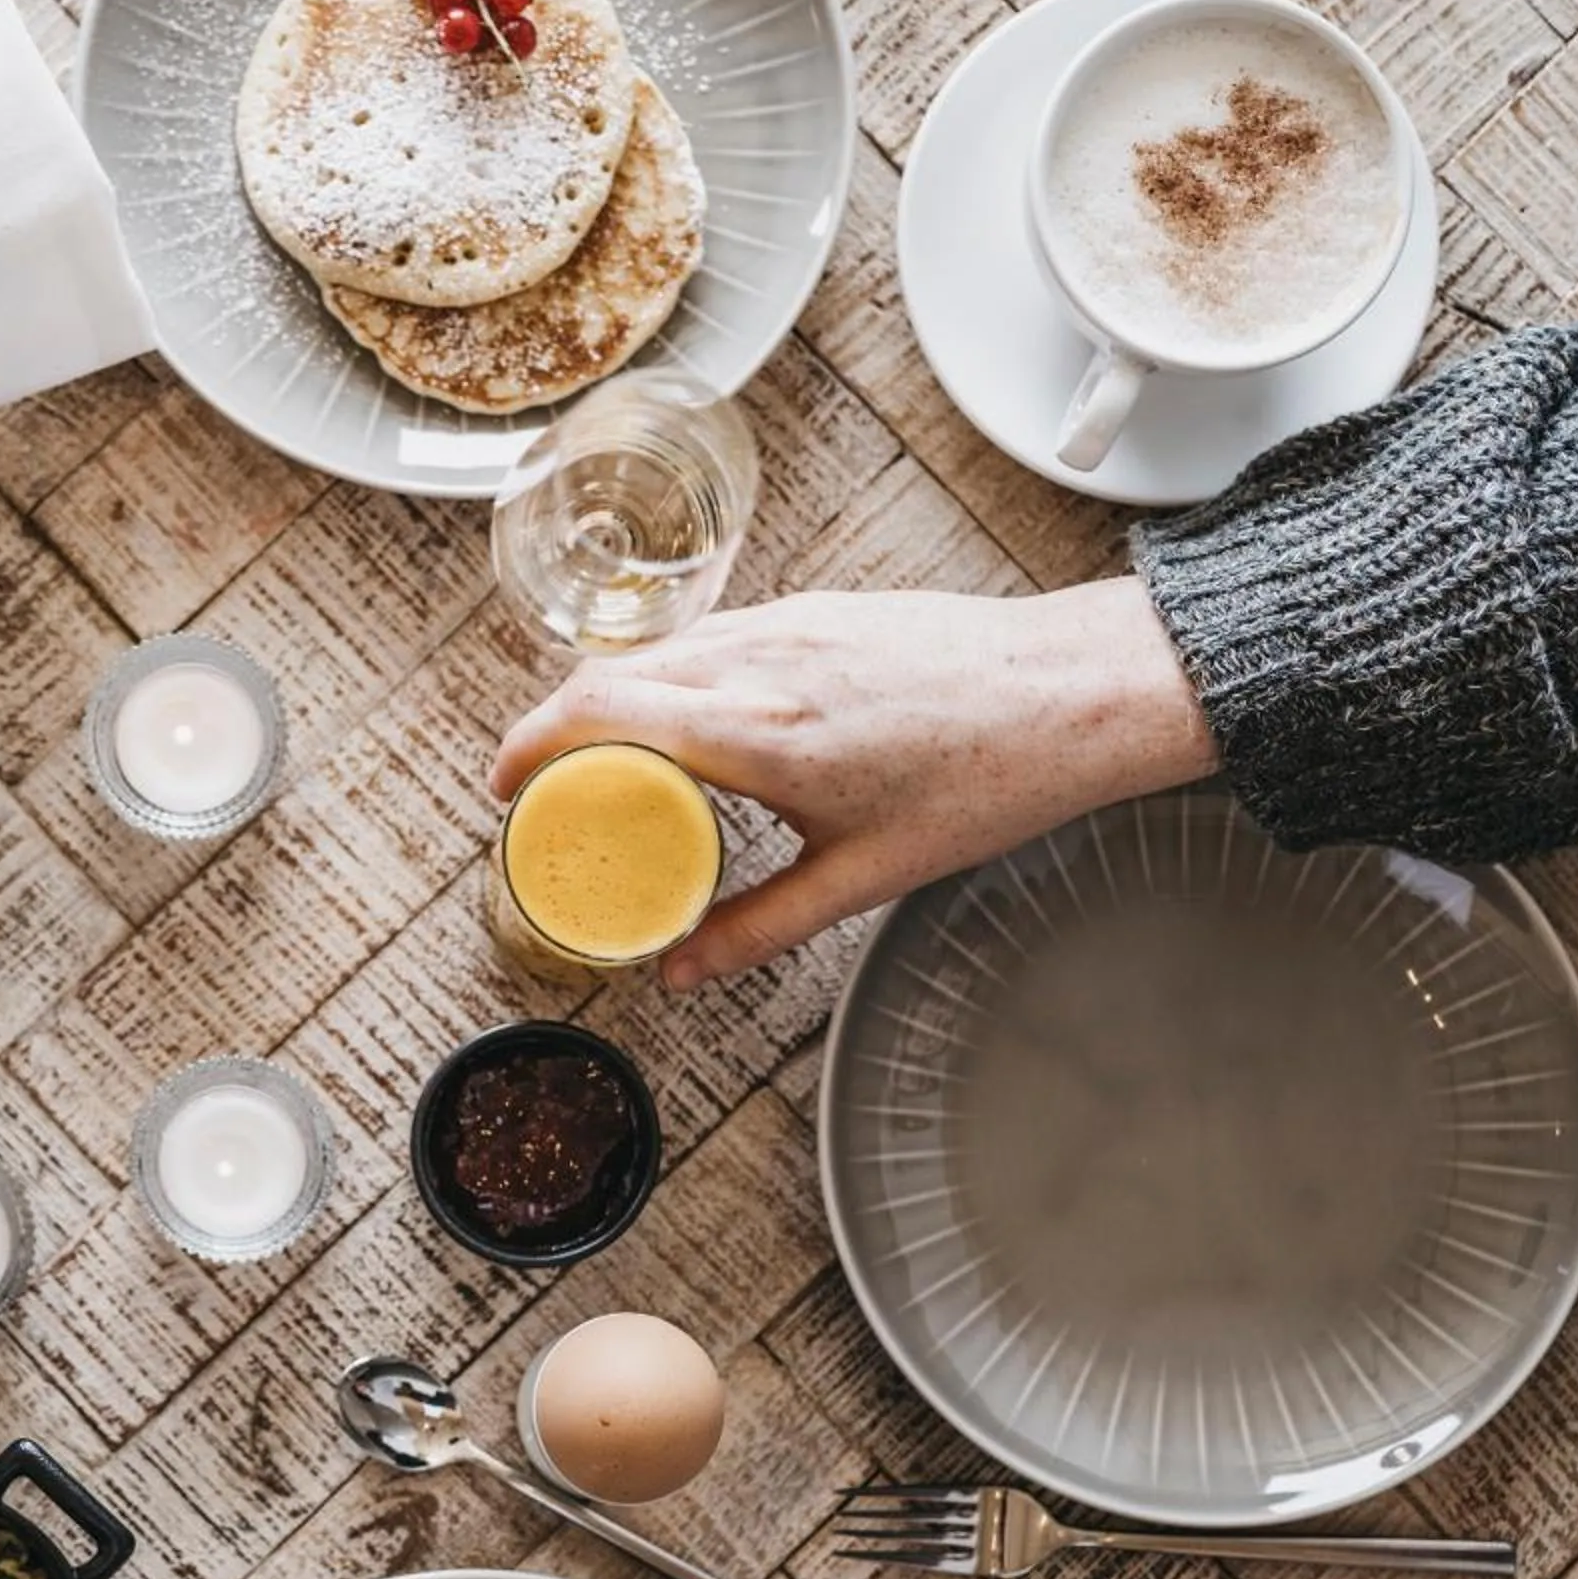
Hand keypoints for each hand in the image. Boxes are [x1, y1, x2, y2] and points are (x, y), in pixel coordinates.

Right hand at [488, 579, 1219, 987]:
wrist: (1073, 691)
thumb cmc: (987, 777)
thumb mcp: (864, 876)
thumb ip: (758, 927)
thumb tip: (684, 969)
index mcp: (759, 731)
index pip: (598, 712)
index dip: (528, 745)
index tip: (504, 785)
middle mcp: (761, 662)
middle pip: (609, 676)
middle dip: (555, 728)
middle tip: (542, 788)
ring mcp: (788, 624)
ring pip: (659, 652)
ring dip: (612, 700)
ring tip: (609, 762)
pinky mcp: (817, 609)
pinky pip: (712, 636)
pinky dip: (672, 678)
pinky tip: (694, 726)